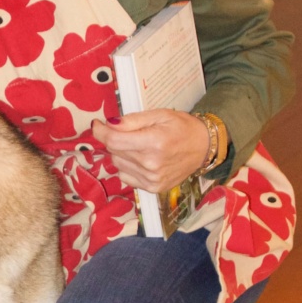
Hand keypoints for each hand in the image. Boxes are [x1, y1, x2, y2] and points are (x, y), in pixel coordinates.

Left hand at [94, 110, 210, 192]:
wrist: (204, 147)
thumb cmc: (182, 127)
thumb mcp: (159, 115)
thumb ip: (133, 120)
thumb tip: (109, 124)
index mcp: (153, 142)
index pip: (113, 140)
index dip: (100, 131)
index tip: (97, 124)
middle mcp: (151, 164)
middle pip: (114, 152)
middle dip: (114, 139)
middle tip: (128, 132)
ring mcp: (152, 179)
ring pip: (118, 164)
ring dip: (121, 154)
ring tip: (139, 146)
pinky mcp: (153, 188)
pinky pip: (126, 177)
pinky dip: (128, 167)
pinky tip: (142, 159)